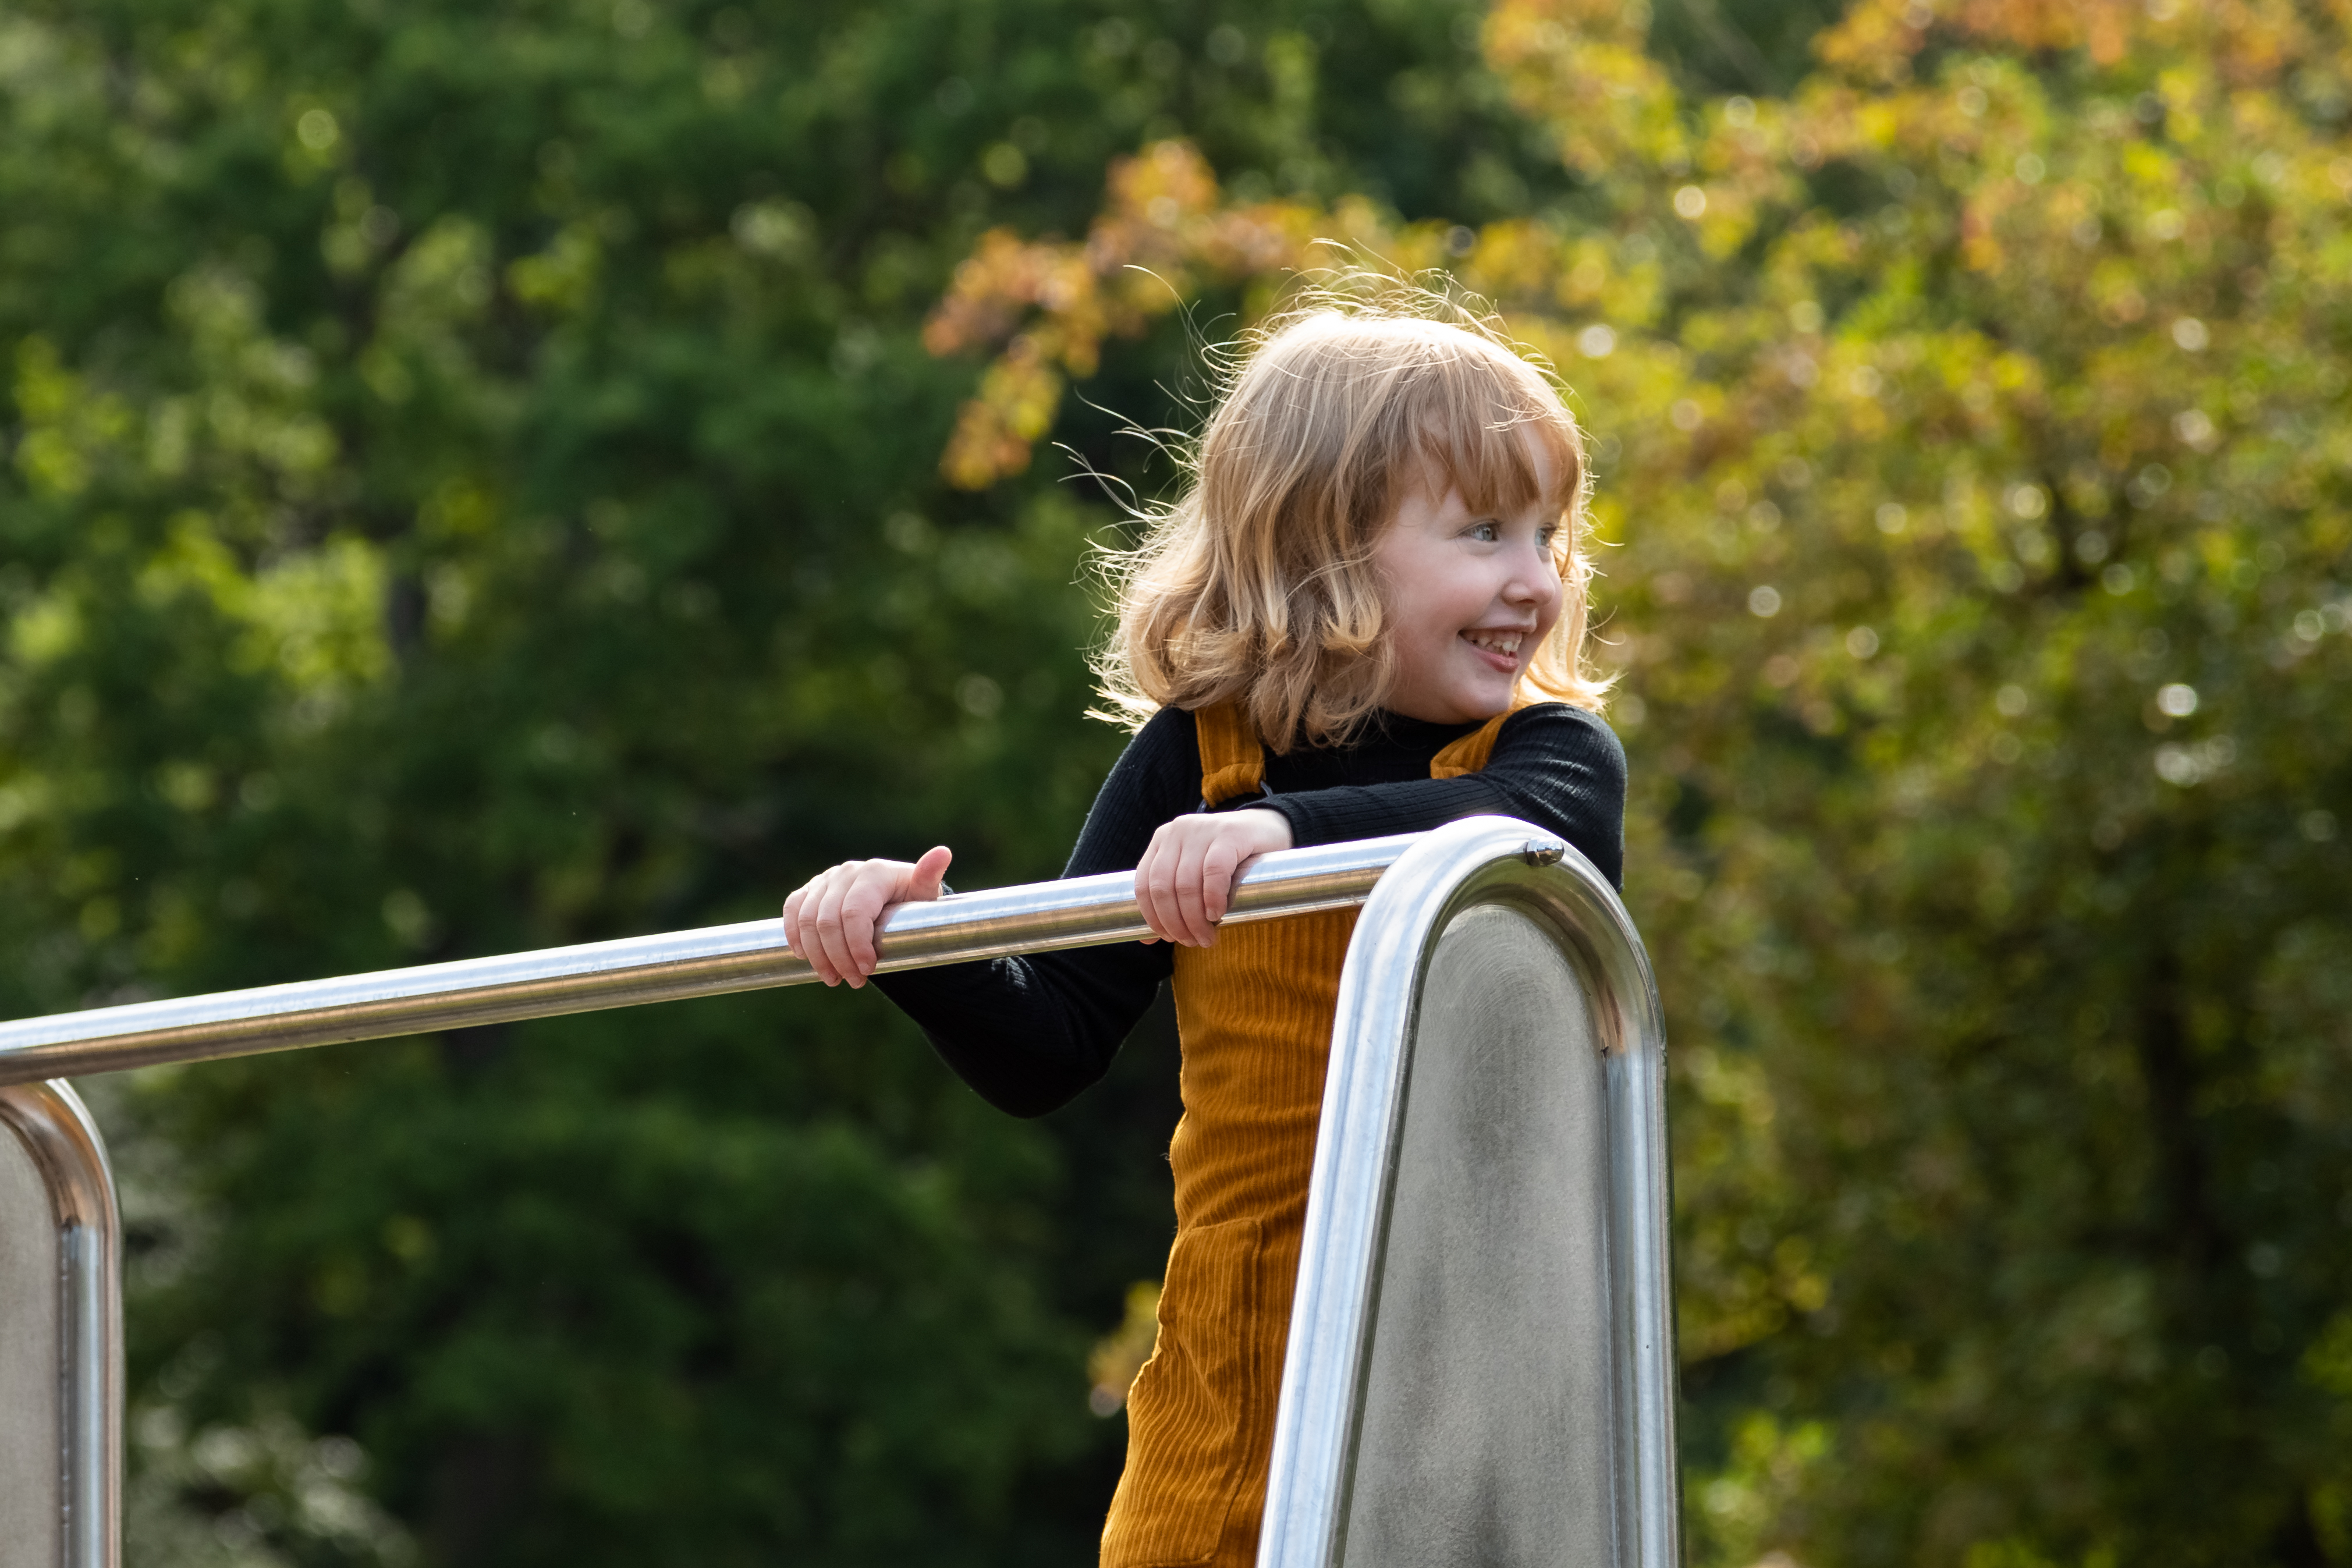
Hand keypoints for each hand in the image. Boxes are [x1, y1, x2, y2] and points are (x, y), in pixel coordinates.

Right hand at [783, 846, 952, 987]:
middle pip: (828, 921)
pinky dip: (795, 936)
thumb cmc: (913, 902)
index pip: (855, 912)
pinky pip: (792, 911)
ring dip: (817, 955)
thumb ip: (930, 877)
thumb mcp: (925, 894)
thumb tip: (943, 852)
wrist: (895, 899)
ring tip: (834, 978)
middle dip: (838, 957)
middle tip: (855, 981)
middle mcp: (847, 872)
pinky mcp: (811, 890)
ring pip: (806, 920)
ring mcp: (826, 880)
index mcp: (874, 872)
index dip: (857, 945)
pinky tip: (804, 957)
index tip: (868, 970)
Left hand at [1134, 809, 1291, 948]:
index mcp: (1162, 840)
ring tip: (1207, 938)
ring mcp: (1203, 829)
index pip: (1144, 884)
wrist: (1269, 830)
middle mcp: (1178, 831)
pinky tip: (1217, 914)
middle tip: (1192, 942)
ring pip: (1186, 884)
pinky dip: (1212, 898)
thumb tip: (1147, 940)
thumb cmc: (1229, 860)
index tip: (1166, 938)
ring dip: (1194, 919)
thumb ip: (1172, 899)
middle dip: (1175, 923)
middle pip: (1163, 887)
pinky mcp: (1230, 833)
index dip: (1152, 917)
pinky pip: (1214, 871)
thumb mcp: (1195, 873)